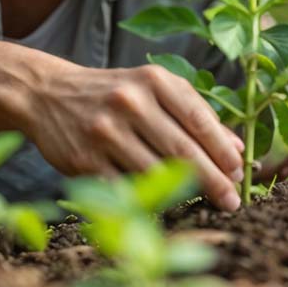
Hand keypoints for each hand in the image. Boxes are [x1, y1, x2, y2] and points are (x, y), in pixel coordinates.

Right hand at [23, 58, 245, 210]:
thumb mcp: (154, 90)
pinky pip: (126, 189)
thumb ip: (195, 113)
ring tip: (204, 203)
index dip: (223, 152)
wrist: (48, 94)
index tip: (239, 174)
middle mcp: (130, 102)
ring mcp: (105, 132)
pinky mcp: (85, 160)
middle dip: (214, 181)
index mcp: (153, 80)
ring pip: (156, 174)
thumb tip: (237, 149)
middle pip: (182, 152)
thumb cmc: (114, 94)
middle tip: (232, 202)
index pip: (199, 120)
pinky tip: (164, 205)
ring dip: (184, 194)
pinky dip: (147, 200)